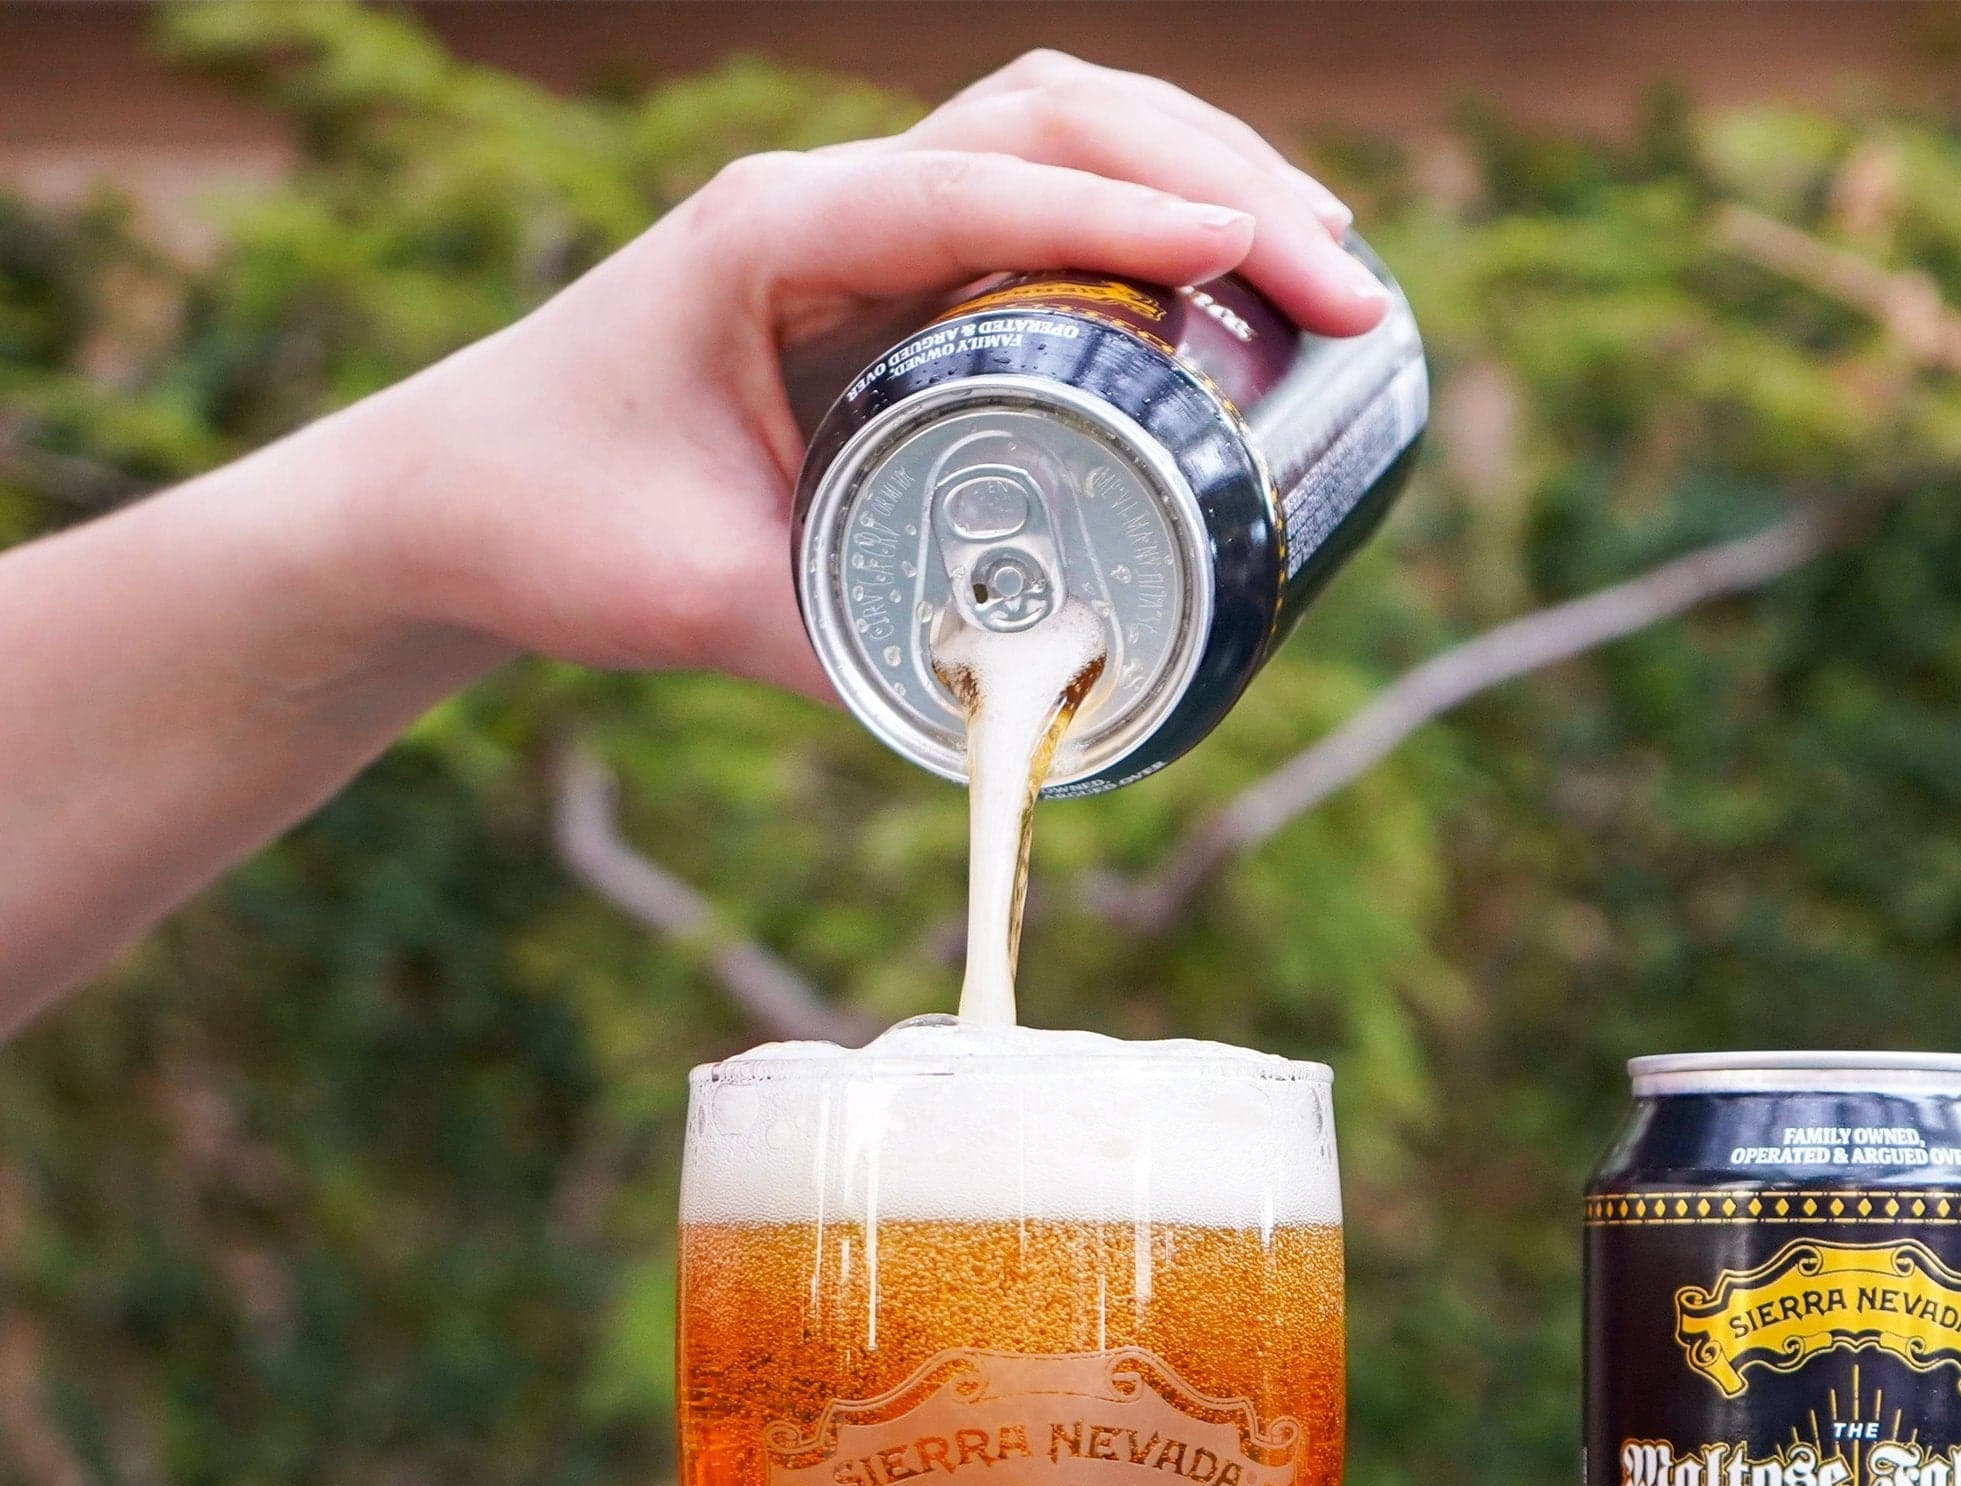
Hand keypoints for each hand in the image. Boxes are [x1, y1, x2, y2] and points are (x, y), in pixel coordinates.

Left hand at [314, 51, 1383, 699]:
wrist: (452, 494)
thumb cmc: (555, 527)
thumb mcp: (703, 606)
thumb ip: (854, 660)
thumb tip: (1027, 728)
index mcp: (775, 236)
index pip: (983, 188)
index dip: (1133, 218)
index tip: (1259, 263)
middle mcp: (825, 201)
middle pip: (1055, 117)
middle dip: (1218, 174)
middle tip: (1344, 281)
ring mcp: (857, 224)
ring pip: (1056, 132)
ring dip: (1198, 170)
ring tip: (1322, 262)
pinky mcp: (883, 274)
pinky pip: (1035, 201)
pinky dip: (1144, 218)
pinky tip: (1223, 280)